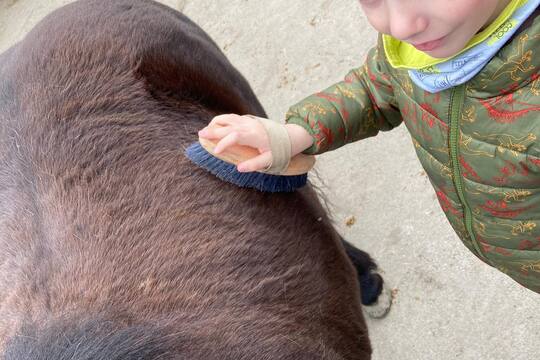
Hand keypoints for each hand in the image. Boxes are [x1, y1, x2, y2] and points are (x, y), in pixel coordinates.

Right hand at [198, 114, 313, 172]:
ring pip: (229, 118)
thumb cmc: (280, 150)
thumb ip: (254, 165)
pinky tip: (215, 126)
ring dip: (216, 123)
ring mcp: (248, 121)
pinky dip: (222, 120)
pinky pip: (232, 118)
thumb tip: (239, 169)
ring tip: (205, 130)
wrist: (291, 136)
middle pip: (228, 126)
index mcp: (254, 136)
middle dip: (213, 130)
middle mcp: (249, 126)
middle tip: (200, 135)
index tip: (216, 151)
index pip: (235, 136)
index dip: (224, 143)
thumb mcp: (269, 160)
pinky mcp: (248, 120)